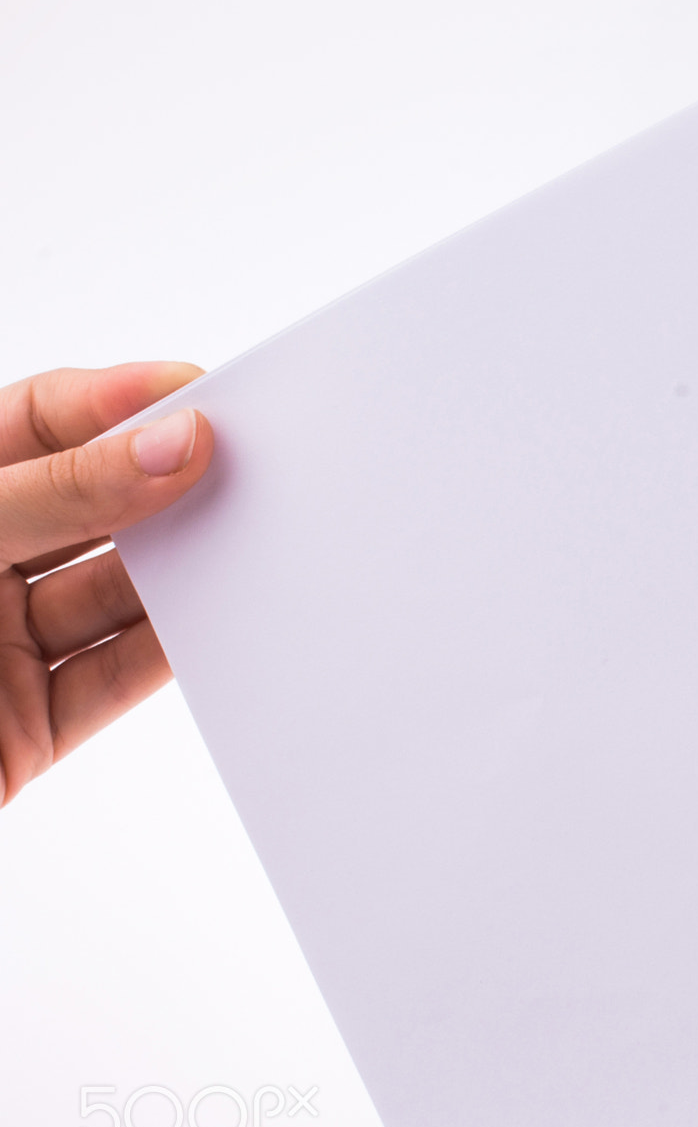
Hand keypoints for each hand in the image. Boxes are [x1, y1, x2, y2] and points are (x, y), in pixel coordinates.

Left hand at [0, 362, 213, 803]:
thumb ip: (54, 494)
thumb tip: (170, 443)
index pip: (30, 423)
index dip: (112, 402)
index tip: (198, 396)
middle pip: (85, 505)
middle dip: (161, 484)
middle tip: (243, 466)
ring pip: (110, 593)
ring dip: (179, 572)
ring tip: (246, 545)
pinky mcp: (21, 730)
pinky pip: (113, 678)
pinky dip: (171, 654)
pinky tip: (219, 623)